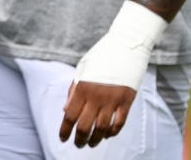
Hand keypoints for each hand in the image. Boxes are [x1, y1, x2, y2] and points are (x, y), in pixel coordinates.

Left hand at [59, 0, 166, 147]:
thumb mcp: (82, 69)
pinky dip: (112, 132)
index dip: (65, 130)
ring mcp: (113, 100)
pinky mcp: (127, 101)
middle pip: (85, 126)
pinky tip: (107, 135)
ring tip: (91, 143)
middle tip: (78, 144)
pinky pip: (119, 123)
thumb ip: (74, 90)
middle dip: (79, 139)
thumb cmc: (101, 56)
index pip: (70, 115)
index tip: (62, 138)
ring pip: (102, 128)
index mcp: (82, 87)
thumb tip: (66, 109)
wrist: (126, 46)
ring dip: (96, 139)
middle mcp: (97, 96)